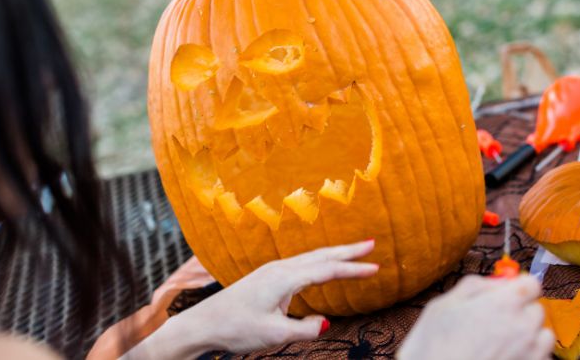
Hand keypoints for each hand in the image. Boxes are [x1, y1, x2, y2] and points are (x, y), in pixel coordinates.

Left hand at [124, 239, 377, 358]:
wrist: (203, 324)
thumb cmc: (236, 329)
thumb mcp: (273, 335)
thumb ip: (303, 330)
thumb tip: (328, 324)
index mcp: (284, 278)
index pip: (326, 270)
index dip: (353, 269)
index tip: (376, 266)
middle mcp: (280, 268)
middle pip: (321, 255)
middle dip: (348, 250)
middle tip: (372, 243)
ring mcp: (273, 270)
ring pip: (311, 257)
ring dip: (334, 253)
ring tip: (355, 251)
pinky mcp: (268, 277)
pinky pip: (301, 263)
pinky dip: (320, 260)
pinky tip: (323, 265)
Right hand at [397, 274, 553, 359]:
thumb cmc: (434, 346)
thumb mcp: (444, 304)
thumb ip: (475, 286)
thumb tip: (497, 282)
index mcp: (505, 303)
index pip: (532, 283)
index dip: (519, 285)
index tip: (508, 291)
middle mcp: (523, 327)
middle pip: (537, 309)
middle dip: (522, 309)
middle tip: (499, 317)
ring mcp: (529, 353)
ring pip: (544, 335)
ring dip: (531, 334)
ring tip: (506, 340)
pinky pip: (541, 358)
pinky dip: (530, 355)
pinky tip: (508, 356)